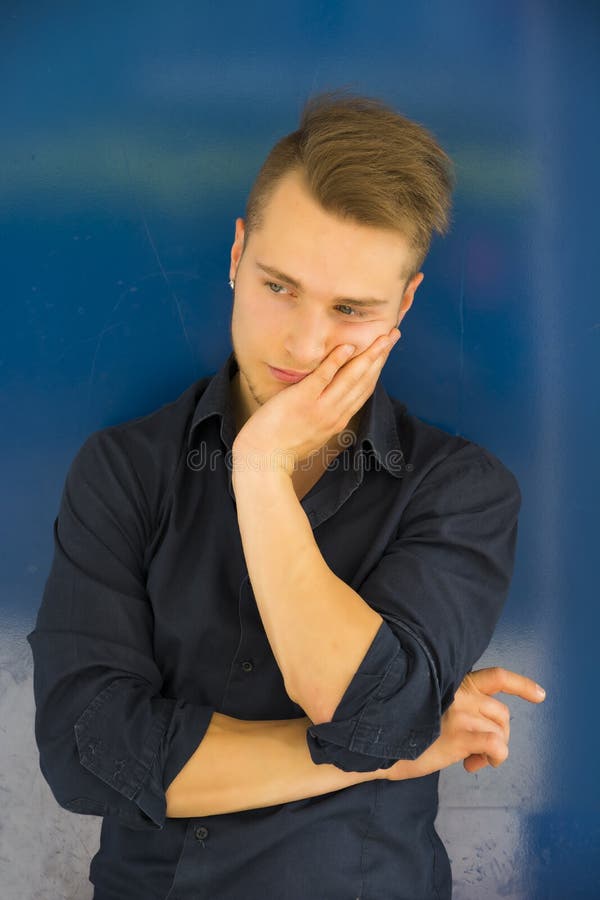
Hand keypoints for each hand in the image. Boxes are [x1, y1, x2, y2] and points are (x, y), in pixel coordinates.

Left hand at [231, 328, 400, 476]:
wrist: (264, 462)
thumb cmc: (282, 449)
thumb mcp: (312, 434)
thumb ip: (323, 418)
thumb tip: (328, 403)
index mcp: (338, 420)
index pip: (364, 390)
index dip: (377, 368)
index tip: (386, 351)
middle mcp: (335, 414)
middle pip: (364, 381)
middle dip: (381, 356)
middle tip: (394, 334)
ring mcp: (320, 408)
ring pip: (351, 378)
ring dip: (368, 355)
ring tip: (382, 336)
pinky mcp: (302, 401)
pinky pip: (322, 378)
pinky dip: (335, 362)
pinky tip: (347, 346)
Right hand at [385, 667, 545, 780]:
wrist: (381, 743)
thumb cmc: (403, 727)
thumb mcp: (430, 705)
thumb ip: (457, 704)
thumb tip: (483, 725)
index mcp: (454, 682)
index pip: (496, 677)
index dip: (521, 685)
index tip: (540, 695)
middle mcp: (460, 693)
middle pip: (502, 713)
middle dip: (499, 734)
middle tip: (480, 751)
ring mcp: (462, 712)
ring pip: (500, 731)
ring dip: (493, 750)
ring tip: (472, 760)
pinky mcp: (461, 735)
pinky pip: (497, 747)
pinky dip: (494, 758)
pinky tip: (473, 763)